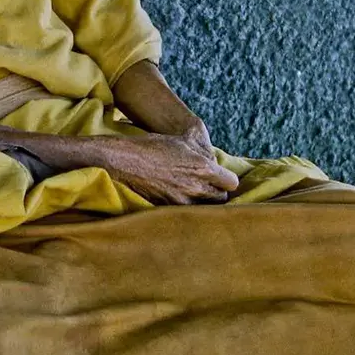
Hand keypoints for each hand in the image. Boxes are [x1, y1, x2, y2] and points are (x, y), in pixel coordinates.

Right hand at [98, 127, 238, 204]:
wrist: (122, 160)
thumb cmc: (151, 147)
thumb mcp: (180, 140)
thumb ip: (202, 151)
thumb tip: (214, 159)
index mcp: (203, 168)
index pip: (231, 183)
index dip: (225, 180)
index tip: (219, 179)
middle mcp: (196, 187)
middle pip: (220, 199)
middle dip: (215, 193)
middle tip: (206, 188)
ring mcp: (182, 201)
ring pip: (204, 209)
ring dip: (201, 204)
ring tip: (191, 195)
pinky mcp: (168, 210)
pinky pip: (185, 214)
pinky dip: (184, 210)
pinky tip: (177, 200)